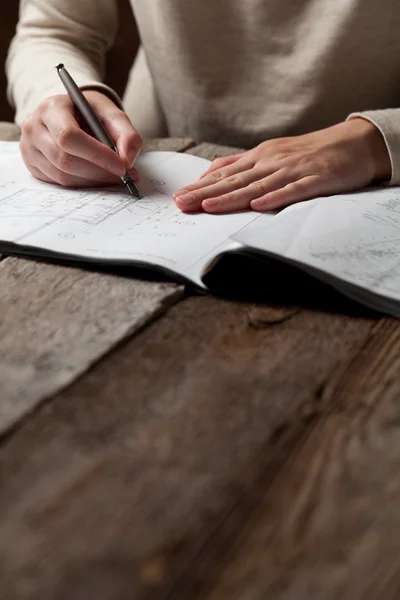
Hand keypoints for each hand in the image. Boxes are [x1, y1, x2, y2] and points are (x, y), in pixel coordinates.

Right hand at [20, 90, 141, 186]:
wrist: (71, 114)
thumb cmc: (91, 114)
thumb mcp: (112, 115)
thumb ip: (126, 135)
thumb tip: (127, 162)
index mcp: (51, 108)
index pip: (69, 137)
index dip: (97, 155)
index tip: (121, 167)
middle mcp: (33, 127)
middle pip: (65, 160)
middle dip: (98, 172)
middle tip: (122, 177)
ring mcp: (29, 148)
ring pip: (62, 176)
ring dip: (92, 181)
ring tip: (112, 177)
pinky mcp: (32, 165)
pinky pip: (59, 183)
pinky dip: (82, 184)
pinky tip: (96, 177)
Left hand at [173, 119, 390, 212]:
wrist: (354, 144)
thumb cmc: (309, 152)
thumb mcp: (272, 153)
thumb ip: (242, 163)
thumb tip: (212, 170)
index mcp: (260, 157)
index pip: (224, 174)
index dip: (200, 186)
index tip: (178, 197)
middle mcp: (271, 162)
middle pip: (233, 181)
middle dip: (205, 193)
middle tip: (181, 204)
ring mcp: (292, 170)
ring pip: (257, 186)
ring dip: (231, 197)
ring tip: (208, 206)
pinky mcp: (314, 180)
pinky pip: (293, 190)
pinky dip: (276, 197)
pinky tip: (259, 205)